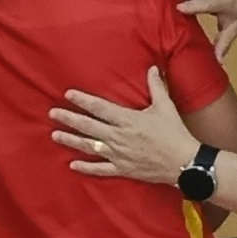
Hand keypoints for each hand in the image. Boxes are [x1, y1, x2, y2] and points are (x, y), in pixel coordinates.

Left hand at [53, 64, 201, 184]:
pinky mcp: (122, 169)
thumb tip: (152, 68)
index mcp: (127, 119)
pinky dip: (86, 167)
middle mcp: (118, 137)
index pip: (99, 108)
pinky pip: (100, 169)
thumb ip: (156, 87)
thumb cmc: (175, 133)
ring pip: (89, 147)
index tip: (68, 94)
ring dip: (71, 140)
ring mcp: (118, 154)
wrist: (183, 162)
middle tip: (53, 113)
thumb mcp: (166, 107)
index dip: (83, 100)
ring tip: (55, 135)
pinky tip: (72, 164)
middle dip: (69, 119)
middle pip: (88, 126)